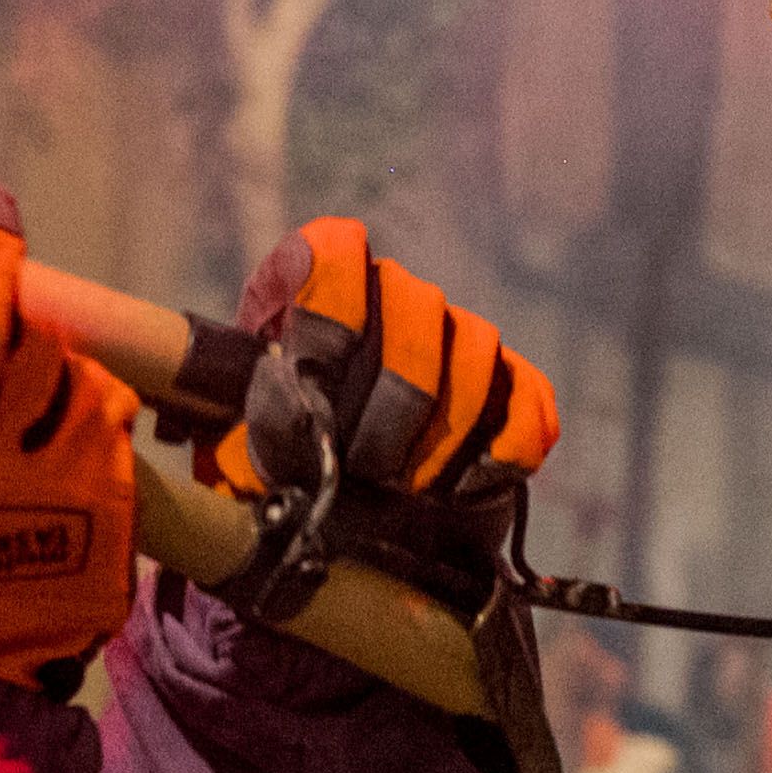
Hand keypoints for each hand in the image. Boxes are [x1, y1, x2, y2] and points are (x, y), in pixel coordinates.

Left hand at [208, 218, 559, 536]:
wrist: (354, 523)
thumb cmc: (287, 473)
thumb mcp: (243, 451)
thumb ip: (265, 417)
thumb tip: (301, 402)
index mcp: (314, 289)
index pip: (334, 249)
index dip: (330, 306)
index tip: (312, 372)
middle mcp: (393, 294)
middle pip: (418, 306)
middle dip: (392, 404)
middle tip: (364, 466)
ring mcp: (462, 336)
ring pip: (478, 352)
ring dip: (439, 437)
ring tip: (404, 485)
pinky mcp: (516, 388)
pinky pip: (528, 405)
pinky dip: (496, 455)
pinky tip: (457, 489)